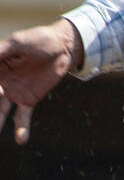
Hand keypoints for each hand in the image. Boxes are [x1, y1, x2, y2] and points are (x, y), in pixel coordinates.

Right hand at [0, 19, 82, 144]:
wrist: (62, 48)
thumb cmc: (38, 40)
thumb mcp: (18, 42)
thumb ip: (1, 51)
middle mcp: (0, 80)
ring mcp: (13, 92)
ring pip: (1, 110)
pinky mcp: (28, 100)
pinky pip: (22, 117)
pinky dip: (21, 128)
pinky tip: (21, 140)